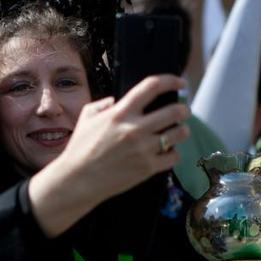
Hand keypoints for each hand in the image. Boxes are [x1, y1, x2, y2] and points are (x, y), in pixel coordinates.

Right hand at [28, 74, 189, 236]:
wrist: (78, 179)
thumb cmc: (80, 148)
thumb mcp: (86, 118)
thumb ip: (103, 104)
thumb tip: (117, 100)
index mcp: (119, 113)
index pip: (151, 87)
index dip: (171, 81)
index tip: (179, 83)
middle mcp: (134, 128)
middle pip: (174, 111)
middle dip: (183, 109)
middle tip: (182, 111)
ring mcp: (143, 149)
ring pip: (180, 133)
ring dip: (181, 130)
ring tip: (176, 132)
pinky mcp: (148, 167)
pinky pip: (174, 156)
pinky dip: (172, 153)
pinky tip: (165, 152)